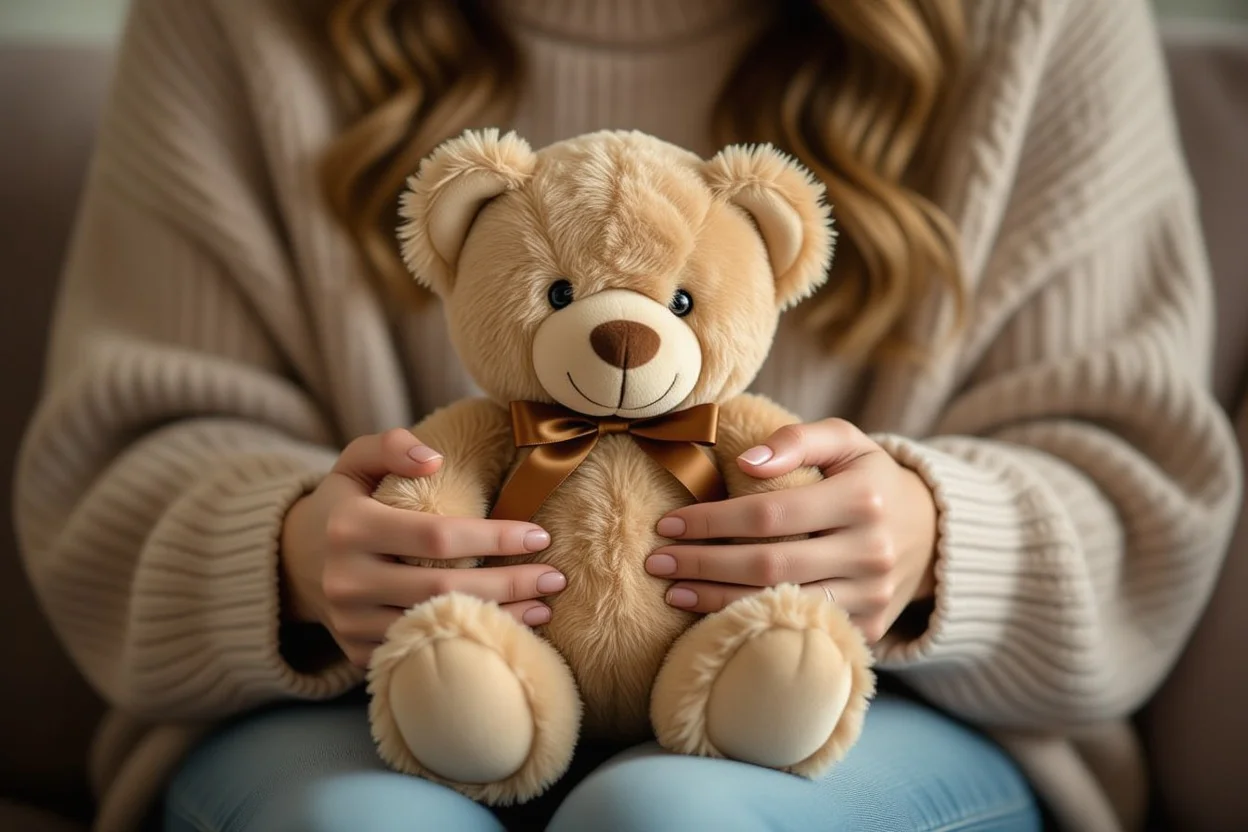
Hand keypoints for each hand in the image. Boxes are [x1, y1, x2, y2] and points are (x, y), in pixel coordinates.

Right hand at [280, 428, 565, 667]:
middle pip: (444, 588)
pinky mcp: (359, 653)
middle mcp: (346, 580)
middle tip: (556, 578)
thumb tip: (433, 459)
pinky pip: (422, 652)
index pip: (436, 536)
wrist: (295, 562)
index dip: (493, 538)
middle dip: (509, 584)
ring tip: (544, 609)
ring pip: (436, 626)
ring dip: (498, 621)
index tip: (540, 536)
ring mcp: (351, 624)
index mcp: (350, 527)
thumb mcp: (355, 461)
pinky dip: (466, 644)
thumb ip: (390, 445)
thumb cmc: (345, 503)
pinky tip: (505, 632)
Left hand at [645, 419, 937, 642]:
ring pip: (780, 605)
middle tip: (656, 562)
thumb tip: (747, 460)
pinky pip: (798, 631)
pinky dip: (752, 625)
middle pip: (768, 565)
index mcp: (862, 498)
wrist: (929, 531)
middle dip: (703, 564)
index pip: (769, 514)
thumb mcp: (845, 441)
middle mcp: (871, 551)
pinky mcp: (868, 629)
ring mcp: (871, 597)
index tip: (668, 523)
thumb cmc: (868, 479)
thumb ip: (797, 438)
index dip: (712, 521)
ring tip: (673, 593)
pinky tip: (713, 618)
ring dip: (716, 602)